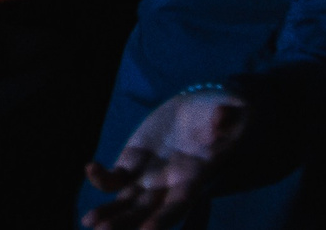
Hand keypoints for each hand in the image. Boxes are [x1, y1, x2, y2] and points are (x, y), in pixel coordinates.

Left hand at [81, 89, 249, 229]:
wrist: (206, 107)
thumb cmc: (230, 113)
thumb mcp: (237, 113)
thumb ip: (228, 119)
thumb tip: (221, 118)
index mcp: (197, 178)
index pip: (179, 205)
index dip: (164, 219)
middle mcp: (172, 184)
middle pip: (147, 211)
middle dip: (126, 223)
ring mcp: (150, 176)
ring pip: (127, 202)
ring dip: (110, 213)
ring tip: (89, 221)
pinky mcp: (133, 162)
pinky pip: (116, 177)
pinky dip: (102, 178)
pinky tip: (91, 169)